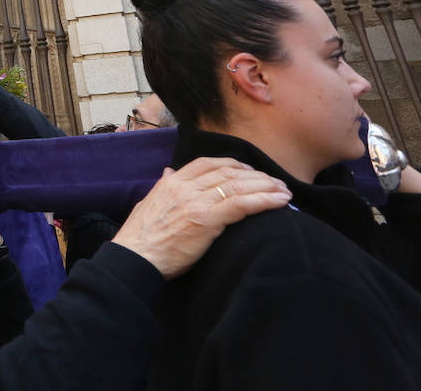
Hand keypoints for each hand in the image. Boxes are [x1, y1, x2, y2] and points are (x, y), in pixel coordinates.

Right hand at [111, 157, 290, 278]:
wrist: (136, 258)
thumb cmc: (142, 238)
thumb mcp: (149, 204)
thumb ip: (163, 186)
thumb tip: (169, 172)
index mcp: (171, 182)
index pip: (207, 163)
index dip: (233, 164)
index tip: (249, 171)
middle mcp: (184, 187)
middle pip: (228, 172)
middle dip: (255, 175)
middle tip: (275, 181)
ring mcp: (196, 202)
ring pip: (238, 185)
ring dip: (266, 186)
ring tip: (284, 191)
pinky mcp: (207, 220)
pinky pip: (242, 204)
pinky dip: (264, 200)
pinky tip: (280, 201)